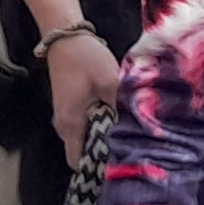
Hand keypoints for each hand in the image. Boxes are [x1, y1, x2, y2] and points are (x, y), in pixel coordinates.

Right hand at [46, 31, 121, 159]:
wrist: (66, 36)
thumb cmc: (84, 58)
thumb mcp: (109, 82)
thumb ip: (122, 107)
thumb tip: (138, 127)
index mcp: (71, 124)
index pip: (79, 162)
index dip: (97, 168)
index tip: (119, 167)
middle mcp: (65, 126)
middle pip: (85, 152)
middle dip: (106, 153)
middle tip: (133, 150)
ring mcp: (68, 116)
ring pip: (88, 137)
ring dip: (105, 137)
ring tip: (130, 135)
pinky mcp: (73, 106)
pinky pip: (88, 125)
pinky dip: (102, 125)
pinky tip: (119, 118)